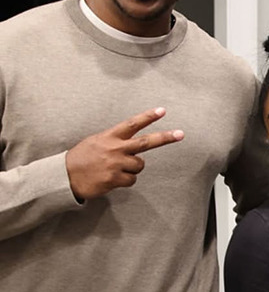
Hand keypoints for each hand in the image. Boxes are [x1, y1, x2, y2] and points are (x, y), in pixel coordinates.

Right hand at [65, 108, 183, 200]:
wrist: (65, 176)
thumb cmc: (81, 158)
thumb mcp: (96, 141)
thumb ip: (114, 141)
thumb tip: (131, 145)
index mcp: (110, 137)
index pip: (132, 124)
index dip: (148, 117)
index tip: (162, 111)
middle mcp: (115, 149)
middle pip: (146, 142)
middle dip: (165, 138)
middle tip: (180, 134)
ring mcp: (116, 164)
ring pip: (139, 166)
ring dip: (132, 169)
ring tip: (115, 169)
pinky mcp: (115, 179)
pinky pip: (132, 180)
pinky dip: (125, 181)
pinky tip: (112, 179)